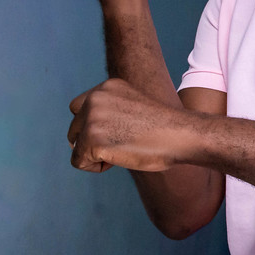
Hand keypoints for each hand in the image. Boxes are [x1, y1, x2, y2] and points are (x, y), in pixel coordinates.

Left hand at [67, 79, 190, 172]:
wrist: (181, 135)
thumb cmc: (164, 129)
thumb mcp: (133, 107)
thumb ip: (110, 111)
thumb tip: (82, 137)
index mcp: (107, 87)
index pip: (80, 109)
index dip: (94, 126)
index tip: (119, 133)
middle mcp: (95, 98)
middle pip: (74, 127)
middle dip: (91, 141)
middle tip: (121, 145)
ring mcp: (92, 118)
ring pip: (76, 145)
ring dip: (94, 154)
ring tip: (122, 152)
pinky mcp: (92, 140)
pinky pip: (79, 162)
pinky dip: (96, 167)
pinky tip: (118, 160)